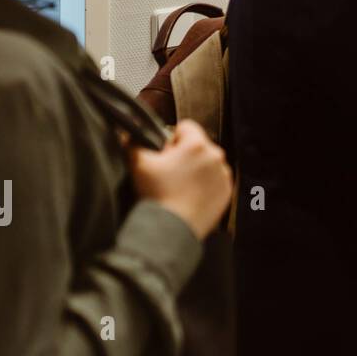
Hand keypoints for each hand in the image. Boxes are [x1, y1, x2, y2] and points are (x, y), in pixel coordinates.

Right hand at [128, 119, 233, 239]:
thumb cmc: (156, 194)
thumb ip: (134, 142)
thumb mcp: (138, 163)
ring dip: (195, 170)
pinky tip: (189, 196)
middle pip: (198, 146)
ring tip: (178, 187)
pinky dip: (204, 185)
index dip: (171, 137)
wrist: (171, 228)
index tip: (163, 153)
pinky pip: (215, 181)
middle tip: (169, 173)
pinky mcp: (227, 192)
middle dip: (184, 155)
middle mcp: (215, 156)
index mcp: (197, 145)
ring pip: (207, 164)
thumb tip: (129, 134)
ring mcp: (223, 175)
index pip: (186, 127)